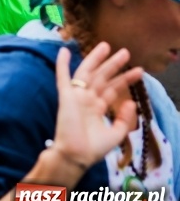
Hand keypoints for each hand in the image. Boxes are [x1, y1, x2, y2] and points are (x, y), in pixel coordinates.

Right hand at [51, 44, 141, 169]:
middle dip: (113, 65)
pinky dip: (62, 64)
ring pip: (87, 73)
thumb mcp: (116, 134)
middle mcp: (87, 99)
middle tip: (125, 52)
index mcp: (97, 108)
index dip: (125, 80)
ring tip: (106, 46)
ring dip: (96, 59)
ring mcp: (76, 96)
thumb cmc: (93, 148)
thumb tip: (131, 102)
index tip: (139, 71)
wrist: (76, 155)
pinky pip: (63, 77)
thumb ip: (124, 119)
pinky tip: (64, 51)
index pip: (112, 89)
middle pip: (102, 77)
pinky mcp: (66, 96)